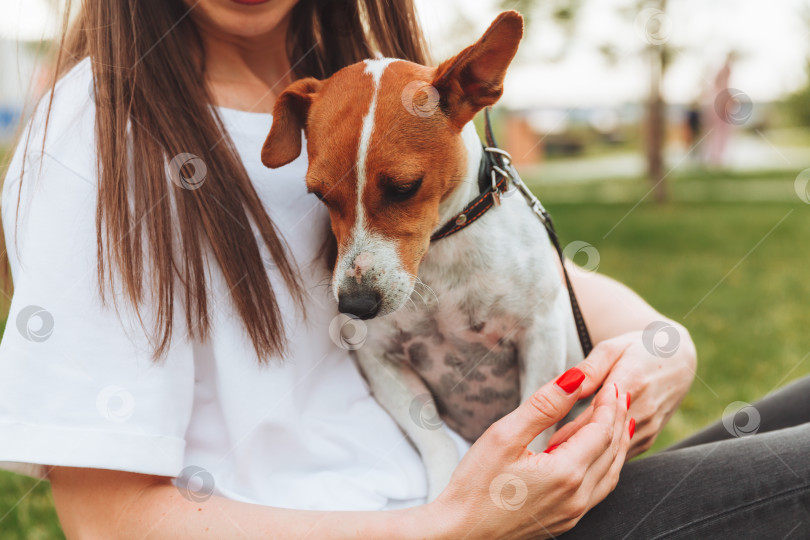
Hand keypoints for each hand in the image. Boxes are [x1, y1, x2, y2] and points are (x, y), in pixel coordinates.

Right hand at [427, 367, 630, 539]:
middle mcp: (578, 496)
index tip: (610, 384)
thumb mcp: (504, 436)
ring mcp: (573, 513)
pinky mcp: (565, 521)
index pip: (601, 431)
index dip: (609, 405)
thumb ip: (543, 406)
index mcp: (566, 472)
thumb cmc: (475, 484)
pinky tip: (599, 455)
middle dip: (618, 420)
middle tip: (620, 395)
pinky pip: (599, 489)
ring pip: (610, 473)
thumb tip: (575, 379)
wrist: (460, 533)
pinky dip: (606, 465)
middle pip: (612, 451)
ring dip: (617, 444)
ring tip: (618, 421)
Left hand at [548, 324, 695, 457]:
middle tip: (542, 461)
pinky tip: (575, 464)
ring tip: (553, 467)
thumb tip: (569, 384)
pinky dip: (600, 458)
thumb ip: (590, 369)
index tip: (545, 445)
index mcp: (631, 383)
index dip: (568, 432)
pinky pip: (621, 454)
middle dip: (572, 450)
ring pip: (612, 449)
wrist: (677, 360)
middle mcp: (644, 410)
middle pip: (602, 436)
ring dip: (585, 458)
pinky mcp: (649, 438)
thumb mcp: (612, 348)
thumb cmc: (637, 349)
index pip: (594, 415)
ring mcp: (649, 427)